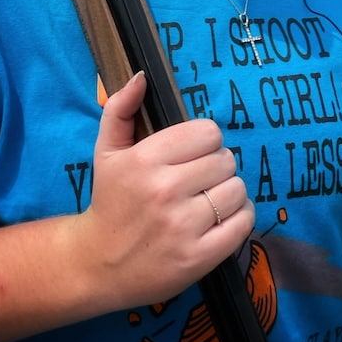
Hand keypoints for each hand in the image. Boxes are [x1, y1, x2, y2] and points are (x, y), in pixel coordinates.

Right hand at [79, 72, 254, 308]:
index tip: (191, 156)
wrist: (98, 265)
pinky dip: (239, 217)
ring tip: (208, 200)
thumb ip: (120, 109)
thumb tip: (141, 76)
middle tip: (198, 181)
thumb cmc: (109, 202)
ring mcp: (183, 226)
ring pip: (237, 190)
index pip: (208, 133)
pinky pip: (243, 222)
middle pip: (226, 160)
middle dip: (216, 168)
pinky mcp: (198, 257)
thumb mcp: (106, 152)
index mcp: (145, 160)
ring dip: (229, 192)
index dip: (204, 142)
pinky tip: (219, 219)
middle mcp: (165, 190)